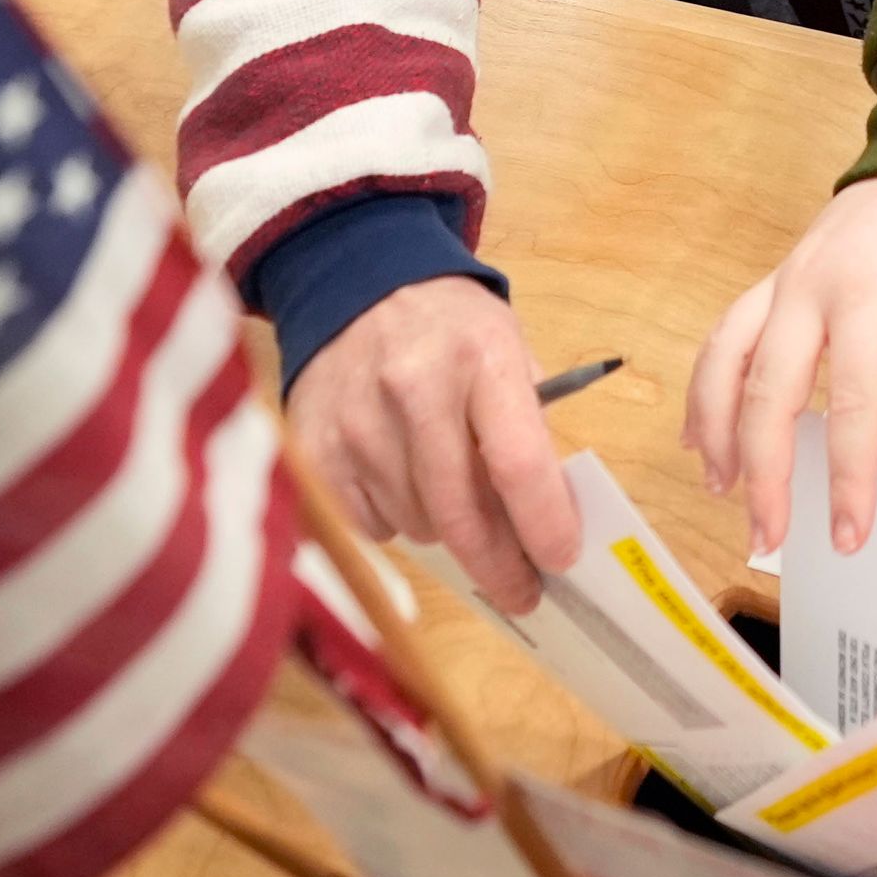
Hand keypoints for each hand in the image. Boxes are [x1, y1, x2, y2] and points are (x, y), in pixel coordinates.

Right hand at [286, 276, 582, 613]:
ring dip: (446, 531)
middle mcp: (415, 391)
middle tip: (523, 592)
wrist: (358, 284)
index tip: (560, 560)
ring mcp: (358, 424)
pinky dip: (396, 520)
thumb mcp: (509, 351)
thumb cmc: (452, 329)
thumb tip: (546, 519)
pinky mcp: (315, 451)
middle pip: (462, 513)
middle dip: (499, 566)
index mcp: (482, 359)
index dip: (542, 523)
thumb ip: (527, 427)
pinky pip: (370, 524)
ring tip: (453, 497)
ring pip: (418, 525)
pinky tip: (401, 481)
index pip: (517, 462)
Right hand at [686, 172, 876, 554]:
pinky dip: (708, 389)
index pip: (854, 407)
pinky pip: (727, 337)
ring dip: (718, 432)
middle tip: (769, 537)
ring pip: (726, 362)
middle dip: (766, 473)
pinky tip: (705, 435)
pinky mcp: (777, 280)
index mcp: (871, 296)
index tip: (849, 534)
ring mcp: (785, 281)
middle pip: (768, 392)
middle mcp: (810, 289)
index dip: (850, 478)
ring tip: (724, 492)